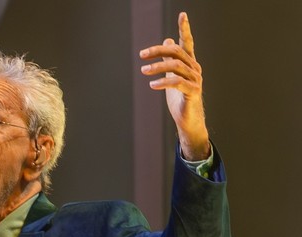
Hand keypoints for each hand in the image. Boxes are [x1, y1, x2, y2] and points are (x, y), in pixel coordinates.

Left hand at [139, 12, 210, 160]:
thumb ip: (171, 59)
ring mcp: (196, 79)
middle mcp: (195, 68)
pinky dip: (163, 82)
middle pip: (176, 52)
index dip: (185, 28)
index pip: (187, 42)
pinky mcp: (193, 91)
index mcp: (190, 63)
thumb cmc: (180, 98)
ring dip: (157, 67)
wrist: (188, 120)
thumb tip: (167, 40)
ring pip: (175, 66)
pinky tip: (152, 84)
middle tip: (142, 55)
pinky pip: (177, 82)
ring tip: (143, 70)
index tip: (183, 14)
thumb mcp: (173, 75)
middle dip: (157, 51)